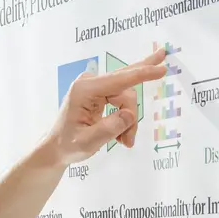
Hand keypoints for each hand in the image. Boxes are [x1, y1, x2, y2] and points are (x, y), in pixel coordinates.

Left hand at [48, 46, 168, 162]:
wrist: (56, 148)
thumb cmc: (68, 145)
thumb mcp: (88, 142)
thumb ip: (109, 129)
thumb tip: (129, 115)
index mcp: (85, 90)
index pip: (120, 80)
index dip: (143, 74)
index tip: (162, 68)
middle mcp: (90, 83)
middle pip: (126, 85)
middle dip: (135, 106)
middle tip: (158, 72)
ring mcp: (94, 86)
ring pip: (126, 99)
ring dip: (129, 121)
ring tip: (126, 141)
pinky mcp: (98, 93)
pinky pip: (121, 102)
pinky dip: (124, 119)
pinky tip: (122, 136)